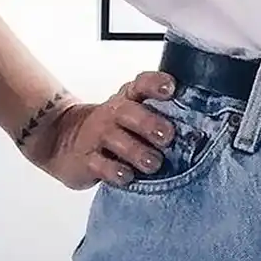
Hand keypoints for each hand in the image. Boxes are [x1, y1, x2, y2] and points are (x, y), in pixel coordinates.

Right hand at [23, 71, 178, 189]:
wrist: (61, 139)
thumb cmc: (112, 127)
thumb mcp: (131, 113)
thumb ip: (159, 115)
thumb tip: (199, 127)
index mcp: (128, 98)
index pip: (142, 84)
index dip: (156, 84)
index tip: (171, 88)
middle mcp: (113, 114)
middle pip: (129, 112)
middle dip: (150, 123)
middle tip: (167, 136)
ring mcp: (97, 136)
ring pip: (117, 140)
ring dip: (137, 152)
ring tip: (154, 163)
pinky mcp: (86, 160)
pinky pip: (100, 165)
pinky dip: (115, 172)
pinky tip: (128, 176)